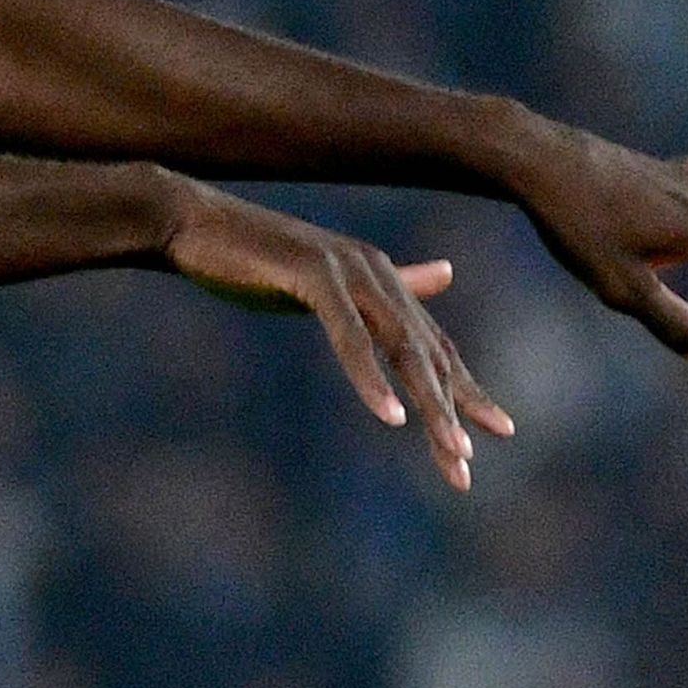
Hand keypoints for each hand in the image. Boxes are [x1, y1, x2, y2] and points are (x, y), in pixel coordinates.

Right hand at [159, 180, 512, 489]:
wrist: (190, 222)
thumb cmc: (251, 259)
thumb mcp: (327, 284)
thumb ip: (386, 287)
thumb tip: (448, 273)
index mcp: (382, 278)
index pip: (434, 345)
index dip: (465, 390)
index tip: (497, 432)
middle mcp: (376, 272)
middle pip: (428, 353)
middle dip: (456, 410)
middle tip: (469, 464)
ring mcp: (348, 270)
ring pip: (402, 348)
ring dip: (429, 404)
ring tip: (453, 451)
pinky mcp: (313, 274)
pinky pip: (350, 336)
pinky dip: (371, 377)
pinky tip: (390, 416)